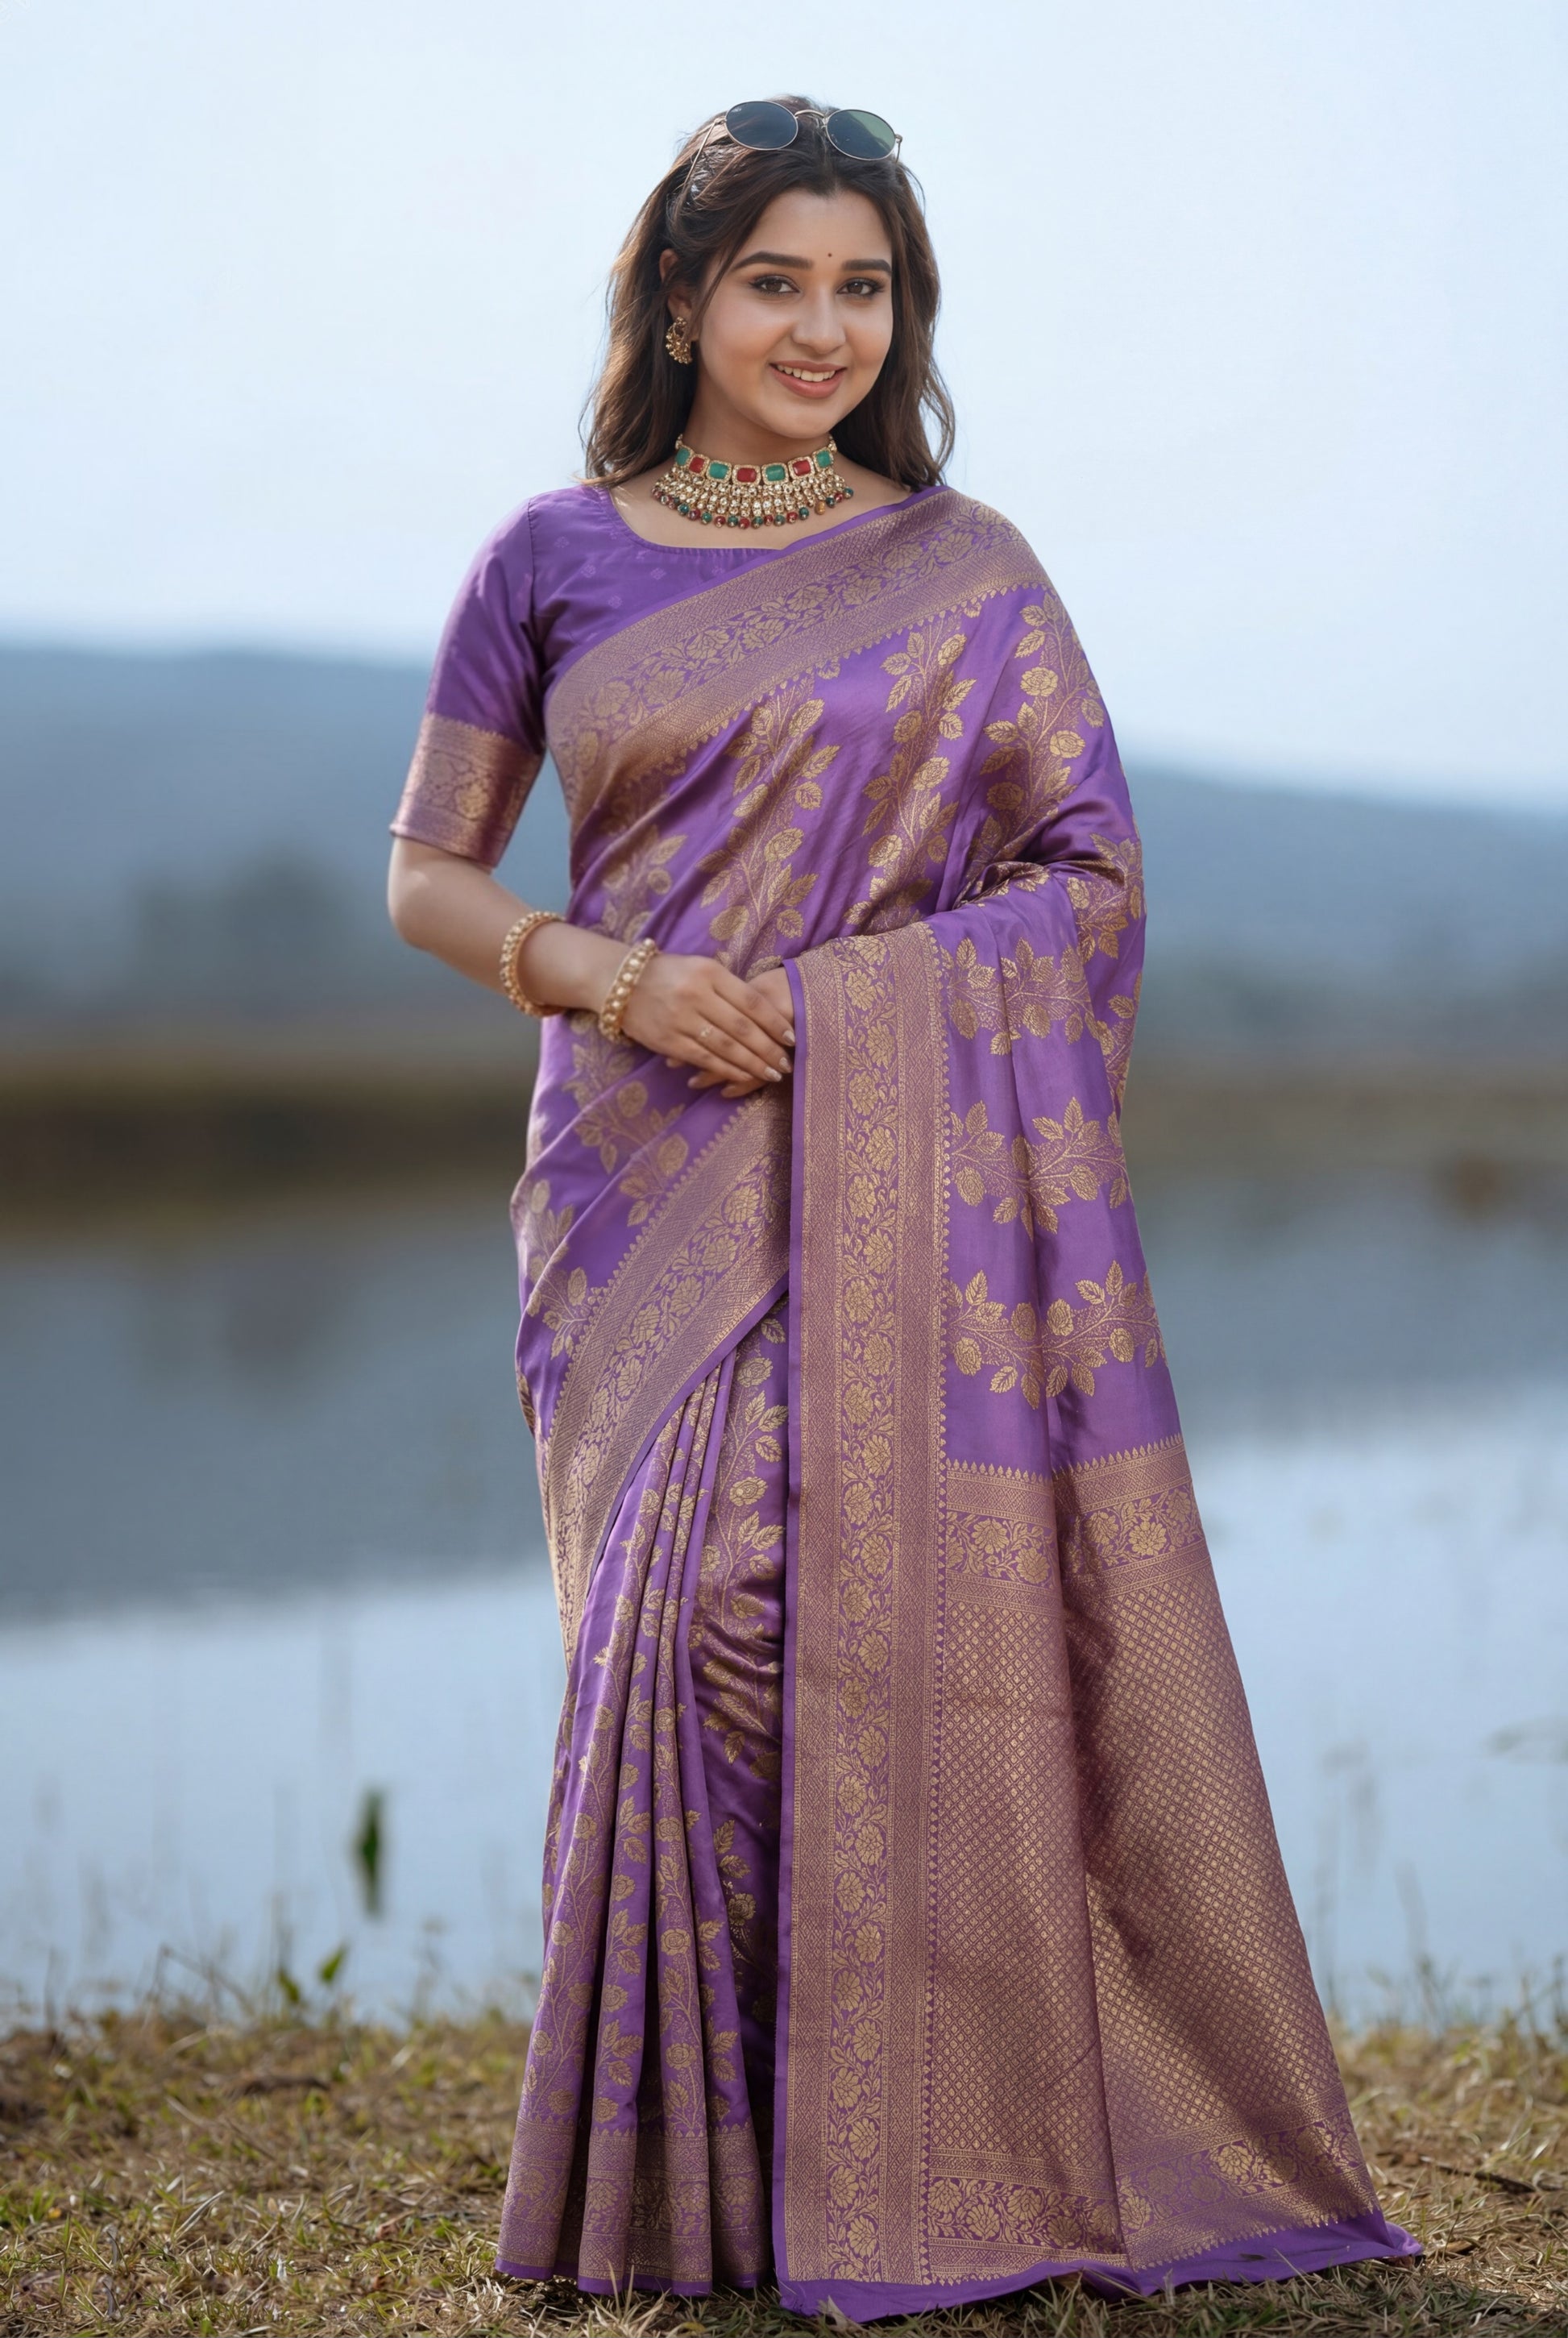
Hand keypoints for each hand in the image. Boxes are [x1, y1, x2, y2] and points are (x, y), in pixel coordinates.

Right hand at [620, 953, 794, 1095]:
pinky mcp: (668, 1041)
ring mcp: (681, 1019)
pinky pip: (705, 1059)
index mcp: (709, 972)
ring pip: (726, 1047)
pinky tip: (744, 1076)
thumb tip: (765, 1011)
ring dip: (753, 1064)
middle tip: (787, 1063)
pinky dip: (727, 1070)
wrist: (619, 982)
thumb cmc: (668, 973)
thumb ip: (729, 985)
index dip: (774, 1022)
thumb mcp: (700, 966)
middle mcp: (697, 995)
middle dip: (769, 1049)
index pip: (751, 1001)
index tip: (791, 1037)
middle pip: (742, 1028)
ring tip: (772, 1074)